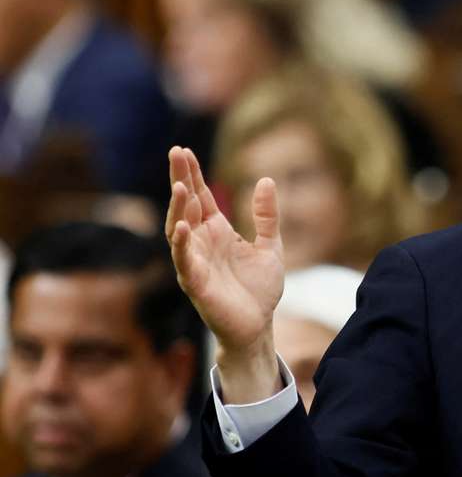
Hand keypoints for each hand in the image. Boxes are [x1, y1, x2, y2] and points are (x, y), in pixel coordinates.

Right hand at [165, 146, 284, 401]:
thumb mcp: (271, 245)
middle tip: (176, 152)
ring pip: (179, 229)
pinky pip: (184, 261)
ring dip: (178, 208)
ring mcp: (195, 262)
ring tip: (180, 185)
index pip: (200, 196)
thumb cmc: (259, 289)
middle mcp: (201, 243)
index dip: (192, 174)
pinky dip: (181, 244)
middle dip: (180, 179)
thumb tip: (266, 179)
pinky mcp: (196, 284)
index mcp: (217, 231)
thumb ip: (266, 216)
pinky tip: (182, 227)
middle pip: (186, 205)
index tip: (183, 150)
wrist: (259, 326)